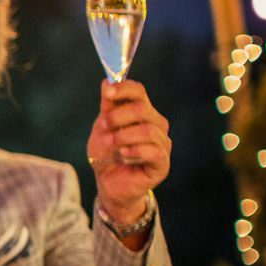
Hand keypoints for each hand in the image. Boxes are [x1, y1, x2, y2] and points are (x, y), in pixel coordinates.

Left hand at [87, 79, 169, 223]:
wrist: (108, 183)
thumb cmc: (107, 154)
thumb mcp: (102, 128)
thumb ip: (107, 107)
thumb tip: (106, 83)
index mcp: (143, 113)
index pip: (139, 92)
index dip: (123, 89)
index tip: (107, 92)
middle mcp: (156, 125)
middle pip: (142, 109)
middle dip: (118, 116)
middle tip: (103, 125)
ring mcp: (162, 144)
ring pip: (147, 130)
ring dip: (122, 136)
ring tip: (109, 144)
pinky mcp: (162, 163)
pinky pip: (154, 151)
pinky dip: (135, 150)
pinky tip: (123, 154)